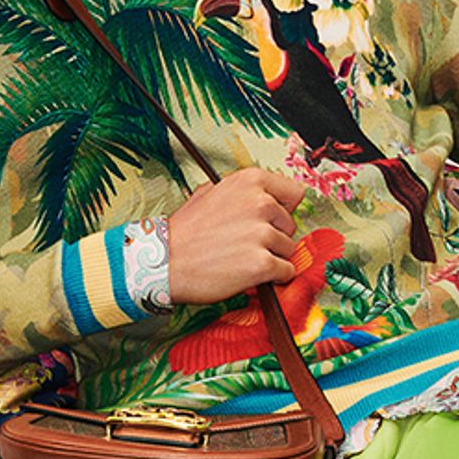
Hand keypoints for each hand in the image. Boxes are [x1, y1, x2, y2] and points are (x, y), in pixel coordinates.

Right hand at [167, 168, 305, 304]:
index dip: (282, 209)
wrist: (164, 262)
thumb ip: (242, 192)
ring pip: (288, 250)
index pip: (294, 193)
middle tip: (245, 243)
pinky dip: (273, 277)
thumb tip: (264, 196)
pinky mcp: (263, 264)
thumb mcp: (209, 192)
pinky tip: (249, 273)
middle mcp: (260, 203)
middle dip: (274, 236)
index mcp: (250, 181)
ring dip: (272, 258)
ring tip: (241, 258)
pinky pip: (286, 272)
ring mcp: (262, 234)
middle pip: (290, 225)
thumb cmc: (185, 232)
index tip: (270, 219)